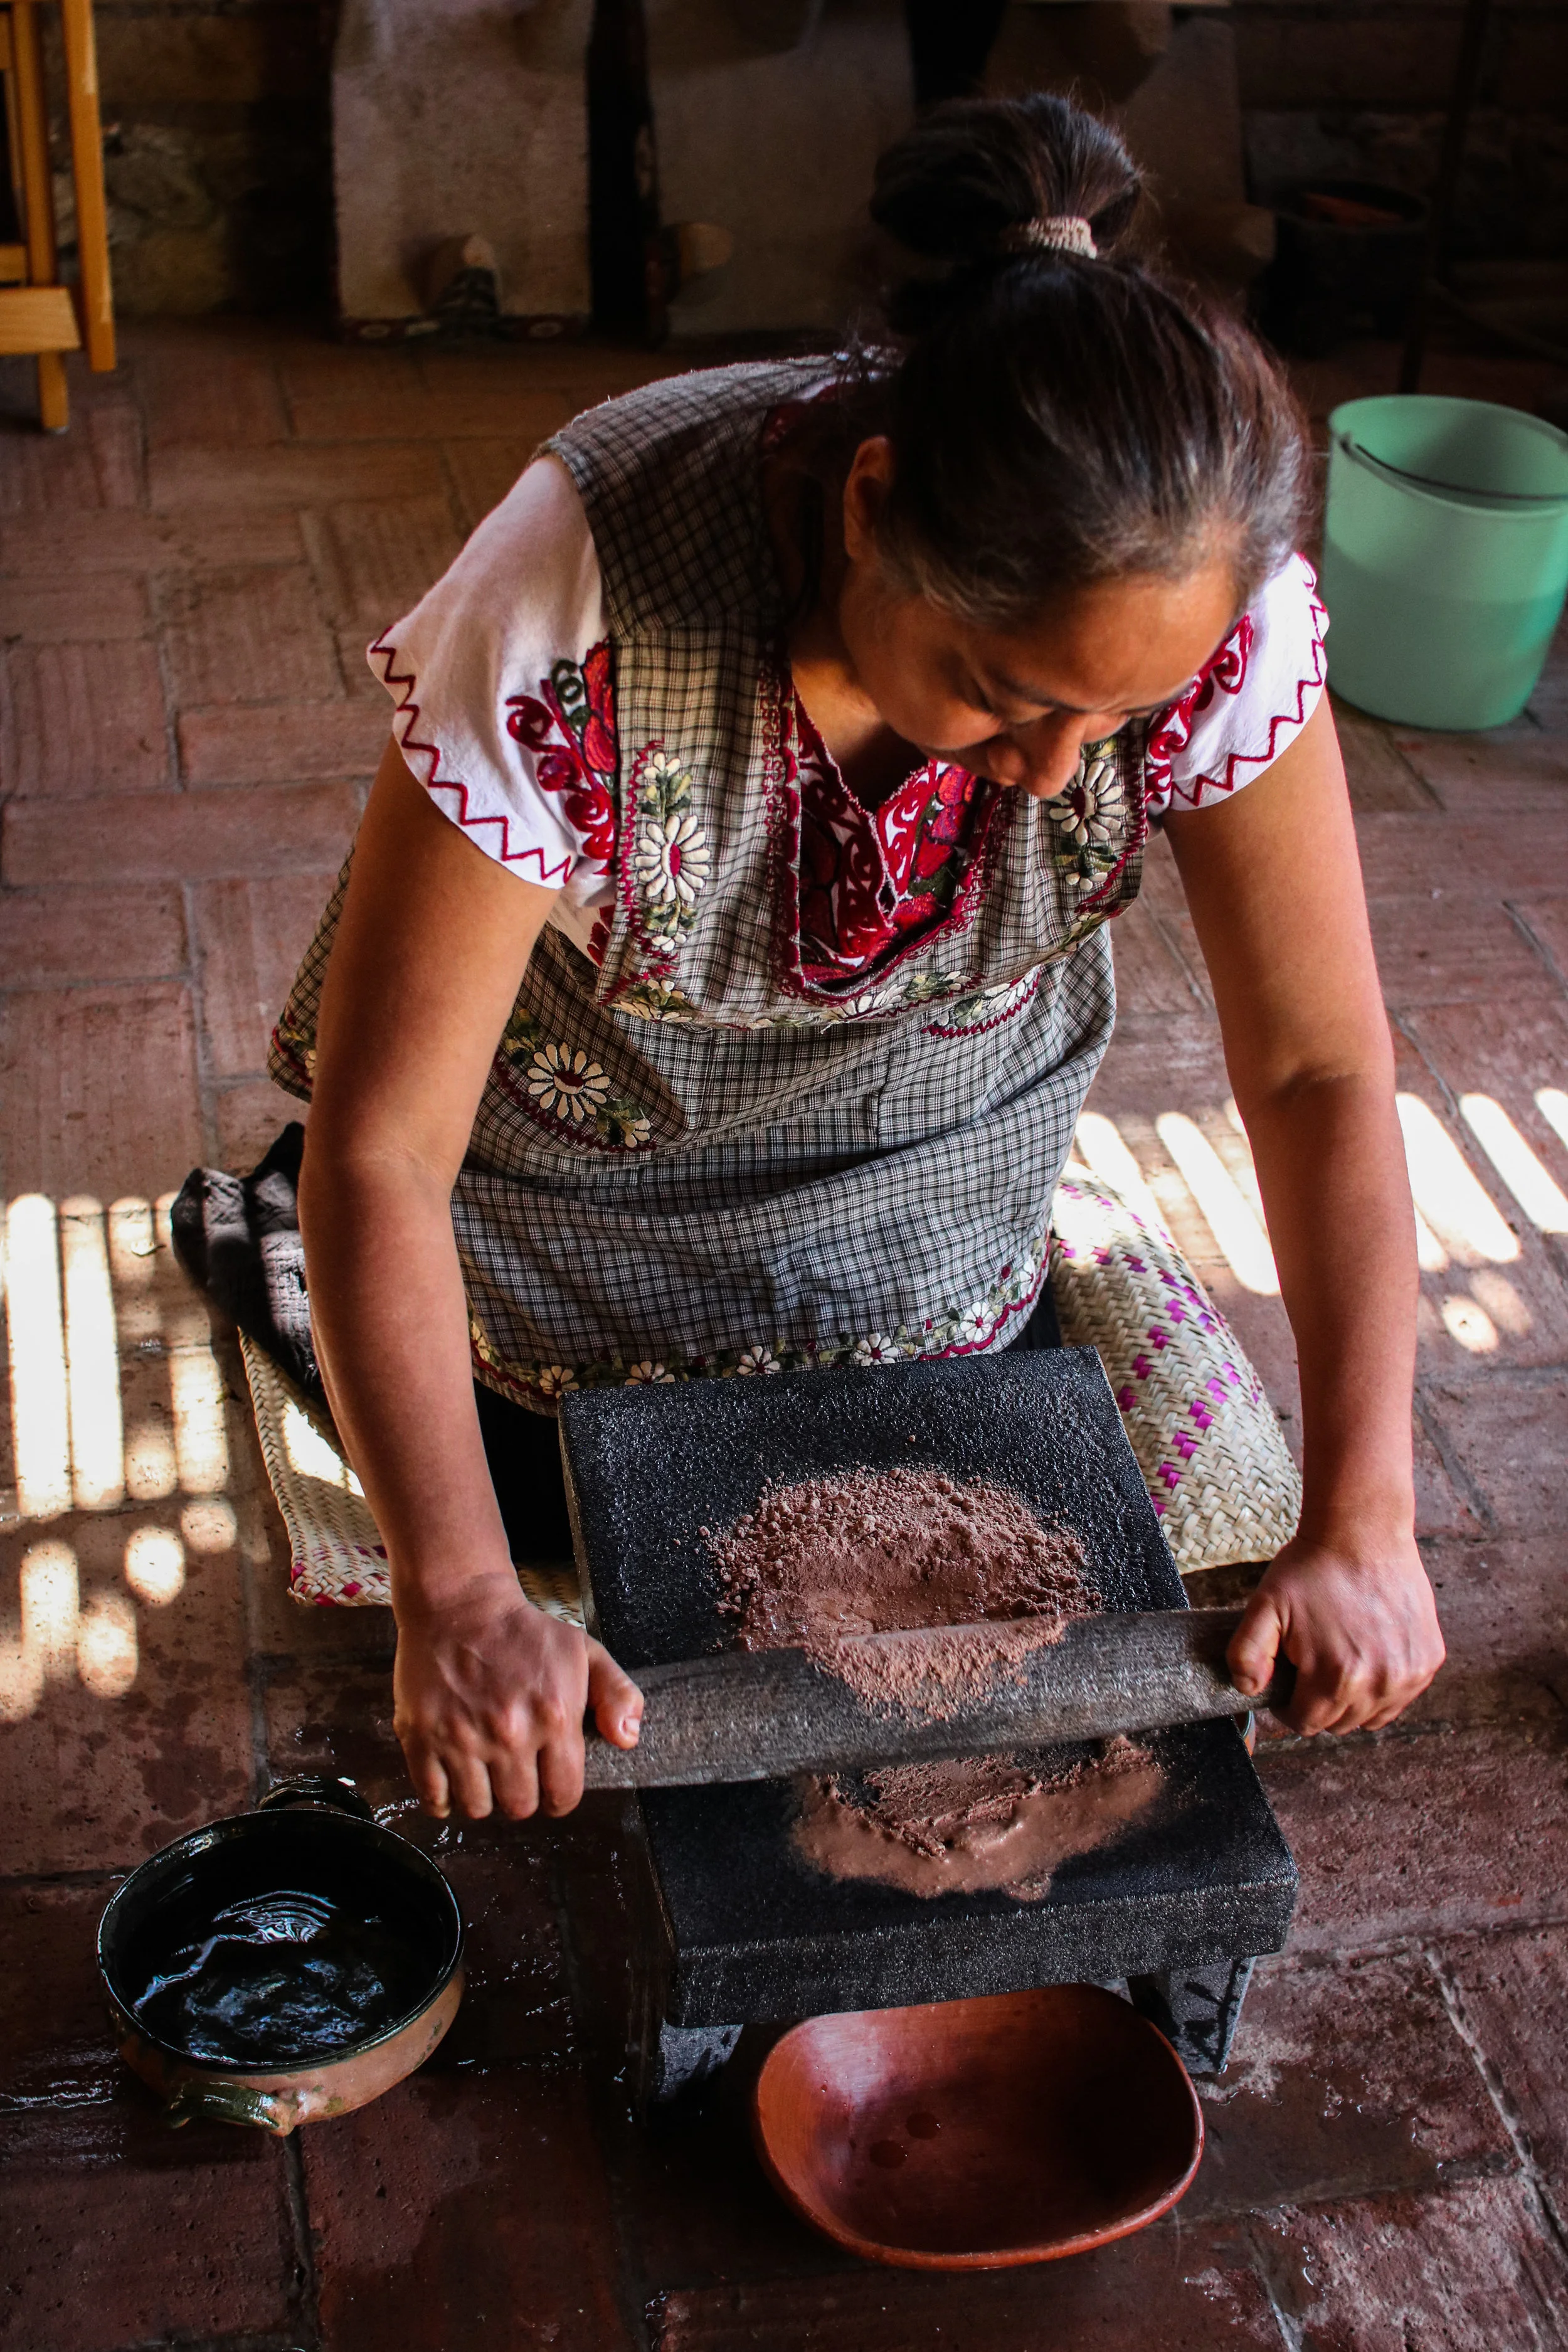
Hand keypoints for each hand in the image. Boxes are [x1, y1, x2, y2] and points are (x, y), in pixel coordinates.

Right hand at [392, 1568, 642, 1818]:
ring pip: (477, 1808)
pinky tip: (453, 1779)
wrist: (460, 1605)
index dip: (560, 1796)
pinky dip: (443, 1798)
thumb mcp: (585, 1652)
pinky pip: (433, 1798)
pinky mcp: (420, 1736)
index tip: (552, 1788)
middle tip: (517, 1773)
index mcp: (553, 1716)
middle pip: (520, 1807)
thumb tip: (626, 1740)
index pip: (564, 1794)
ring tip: (485, 1772)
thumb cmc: (523, 1632)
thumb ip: (618, 1694)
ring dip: (484, 1797)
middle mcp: (508, 1733)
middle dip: (523, 1796)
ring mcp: (460, 1737)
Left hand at [1227, 1528, 1444, 1734]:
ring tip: (1341, 1658)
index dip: (1290, 1706)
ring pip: (1374, 1715)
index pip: (1307, 1723)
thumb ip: (1246, 1655)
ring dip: (1354, 1699)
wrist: (1363, 1531)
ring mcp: (1409, 1673)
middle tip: (1313, 1663)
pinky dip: (1384, 1684)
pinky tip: (1370, 1650)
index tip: (1289, 1682)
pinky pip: (1402, 1694)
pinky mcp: (1430, 1659)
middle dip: (1321, 1702)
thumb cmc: (1311, 1568)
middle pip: (1341, 1723)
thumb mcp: (1263, 1607)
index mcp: (1336, 1678)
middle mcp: (1379, 1684)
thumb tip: (1250, 1691)